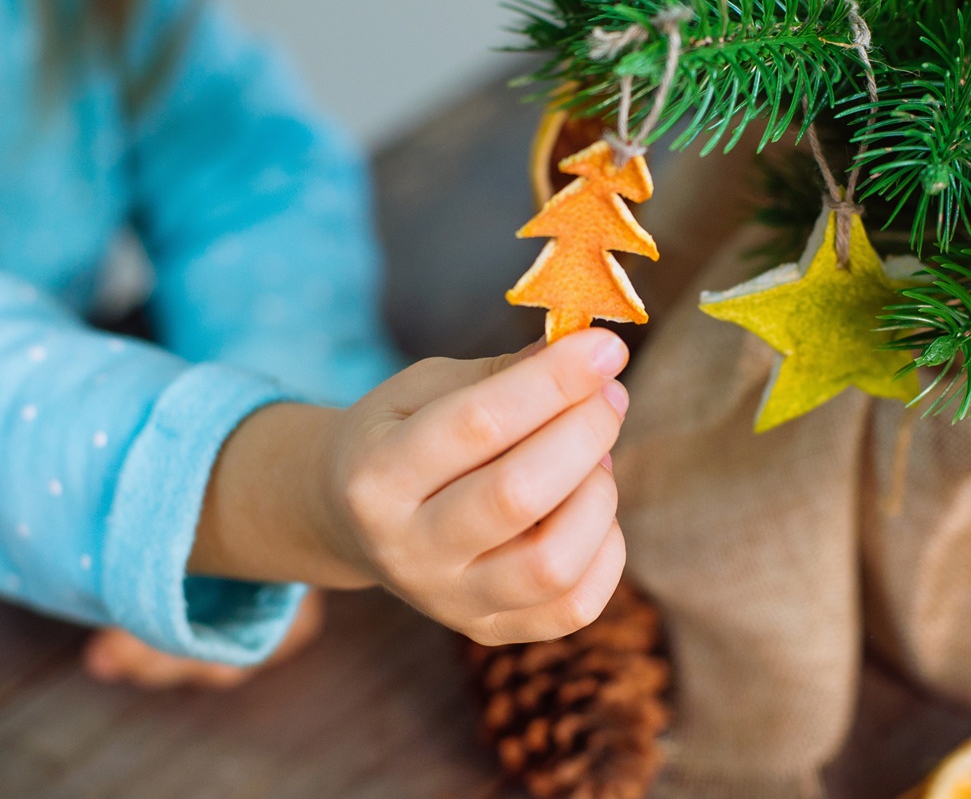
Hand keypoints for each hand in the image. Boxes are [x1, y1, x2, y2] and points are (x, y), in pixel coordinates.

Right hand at [191, 329, 630, 646]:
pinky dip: (606, 549)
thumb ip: (501, 373)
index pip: (480, 424)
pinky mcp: (491, 630)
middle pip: (518, 495)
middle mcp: (408, 551)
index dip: (555, 381)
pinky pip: (575, 606)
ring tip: (595, 458)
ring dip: (597, 495)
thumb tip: (589, 357)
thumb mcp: (424, 388)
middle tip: (610, 395)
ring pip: (551, 563)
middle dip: (585, 432)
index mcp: (377, 477)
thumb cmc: (400, 435)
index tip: (607, 348)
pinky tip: (590, 507)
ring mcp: (450, 602)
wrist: (352, 520)